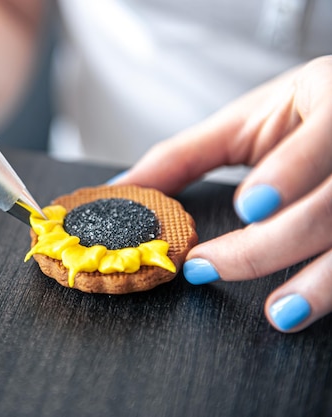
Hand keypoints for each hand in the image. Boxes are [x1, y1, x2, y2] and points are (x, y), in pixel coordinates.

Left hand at [111, 56, 331, 332]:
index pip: (321, 141)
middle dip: (270, 244)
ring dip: (321, 284)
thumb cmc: (296, 115)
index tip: (247, 208)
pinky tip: (308, 309)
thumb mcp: (242, 123)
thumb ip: (183, 156)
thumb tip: (122, 187)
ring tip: (280, 313)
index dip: (287, 175)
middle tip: (210, 266)